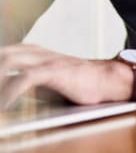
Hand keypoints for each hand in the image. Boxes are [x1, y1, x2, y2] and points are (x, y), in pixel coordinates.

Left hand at [0, 43, 132, 108]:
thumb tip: (6, 93)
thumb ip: (23, 80)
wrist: (105, 80)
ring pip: (8, 61)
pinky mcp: (55, 70)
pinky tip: (4, 105)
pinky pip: (25, 77)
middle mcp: (37, 52)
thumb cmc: (74, 84)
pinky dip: (9, 92)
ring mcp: (46, 59)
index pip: (3, 53)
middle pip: (3, 54)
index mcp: (32, 52)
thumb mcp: (44, 80)